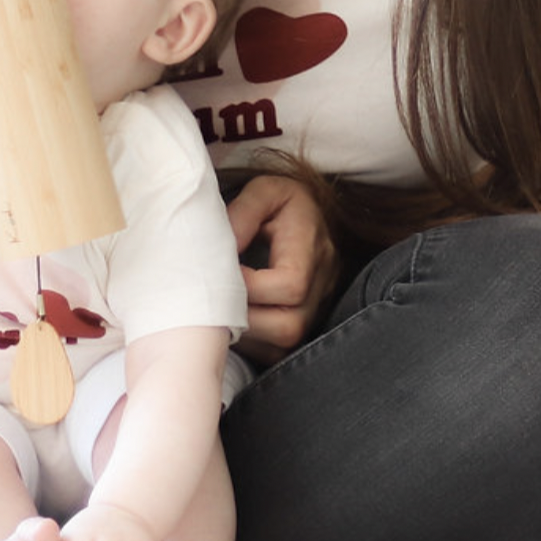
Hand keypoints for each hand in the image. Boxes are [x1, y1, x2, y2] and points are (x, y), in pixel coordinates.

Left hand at [227, 173, 340, 364]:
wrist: (306, 212)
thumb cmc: (279, 202)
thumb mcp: (263, 191)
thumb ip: (243, 213)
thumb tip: (223, 248)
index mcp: (312, 246)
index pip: (291, 286)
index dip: (251, 287)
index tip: (224, 273)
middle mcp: (322, 282)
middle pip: (290, 326)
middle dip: (246, 319)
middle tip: (217, 299)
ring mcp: (318, 306)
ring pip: (285, 344)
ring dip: (247, 333)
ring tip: (222, 308)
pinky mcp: (308, 322)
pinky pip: (281, 349)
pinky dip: (254, 341)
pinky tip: (235, 318)